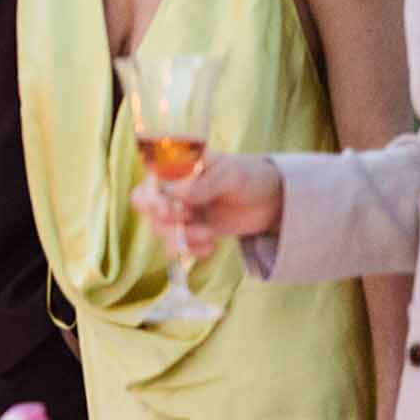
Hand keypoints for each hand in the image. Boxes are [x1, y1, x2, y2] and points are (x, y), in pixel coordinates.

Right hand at [128, 152, 283, 258]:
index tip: (169, 211)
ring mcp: (181, 212)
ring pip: (161, 230)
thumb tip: (175, 194)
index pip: (148, 183)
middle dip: (164, 221)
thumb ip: (203, 184)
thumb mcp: (229, 175)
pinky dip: (191, 250)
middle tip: (189, 219)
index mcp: (176, 169)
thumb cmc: (248, 176)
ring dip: (182, 237)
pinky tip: (210, 248)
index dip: (151, 199)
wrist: (272, 200)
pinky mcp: (193, 231)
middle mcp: (173, 190)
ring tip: (208, 235)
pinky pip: (178, 245)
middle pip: (147, 209)